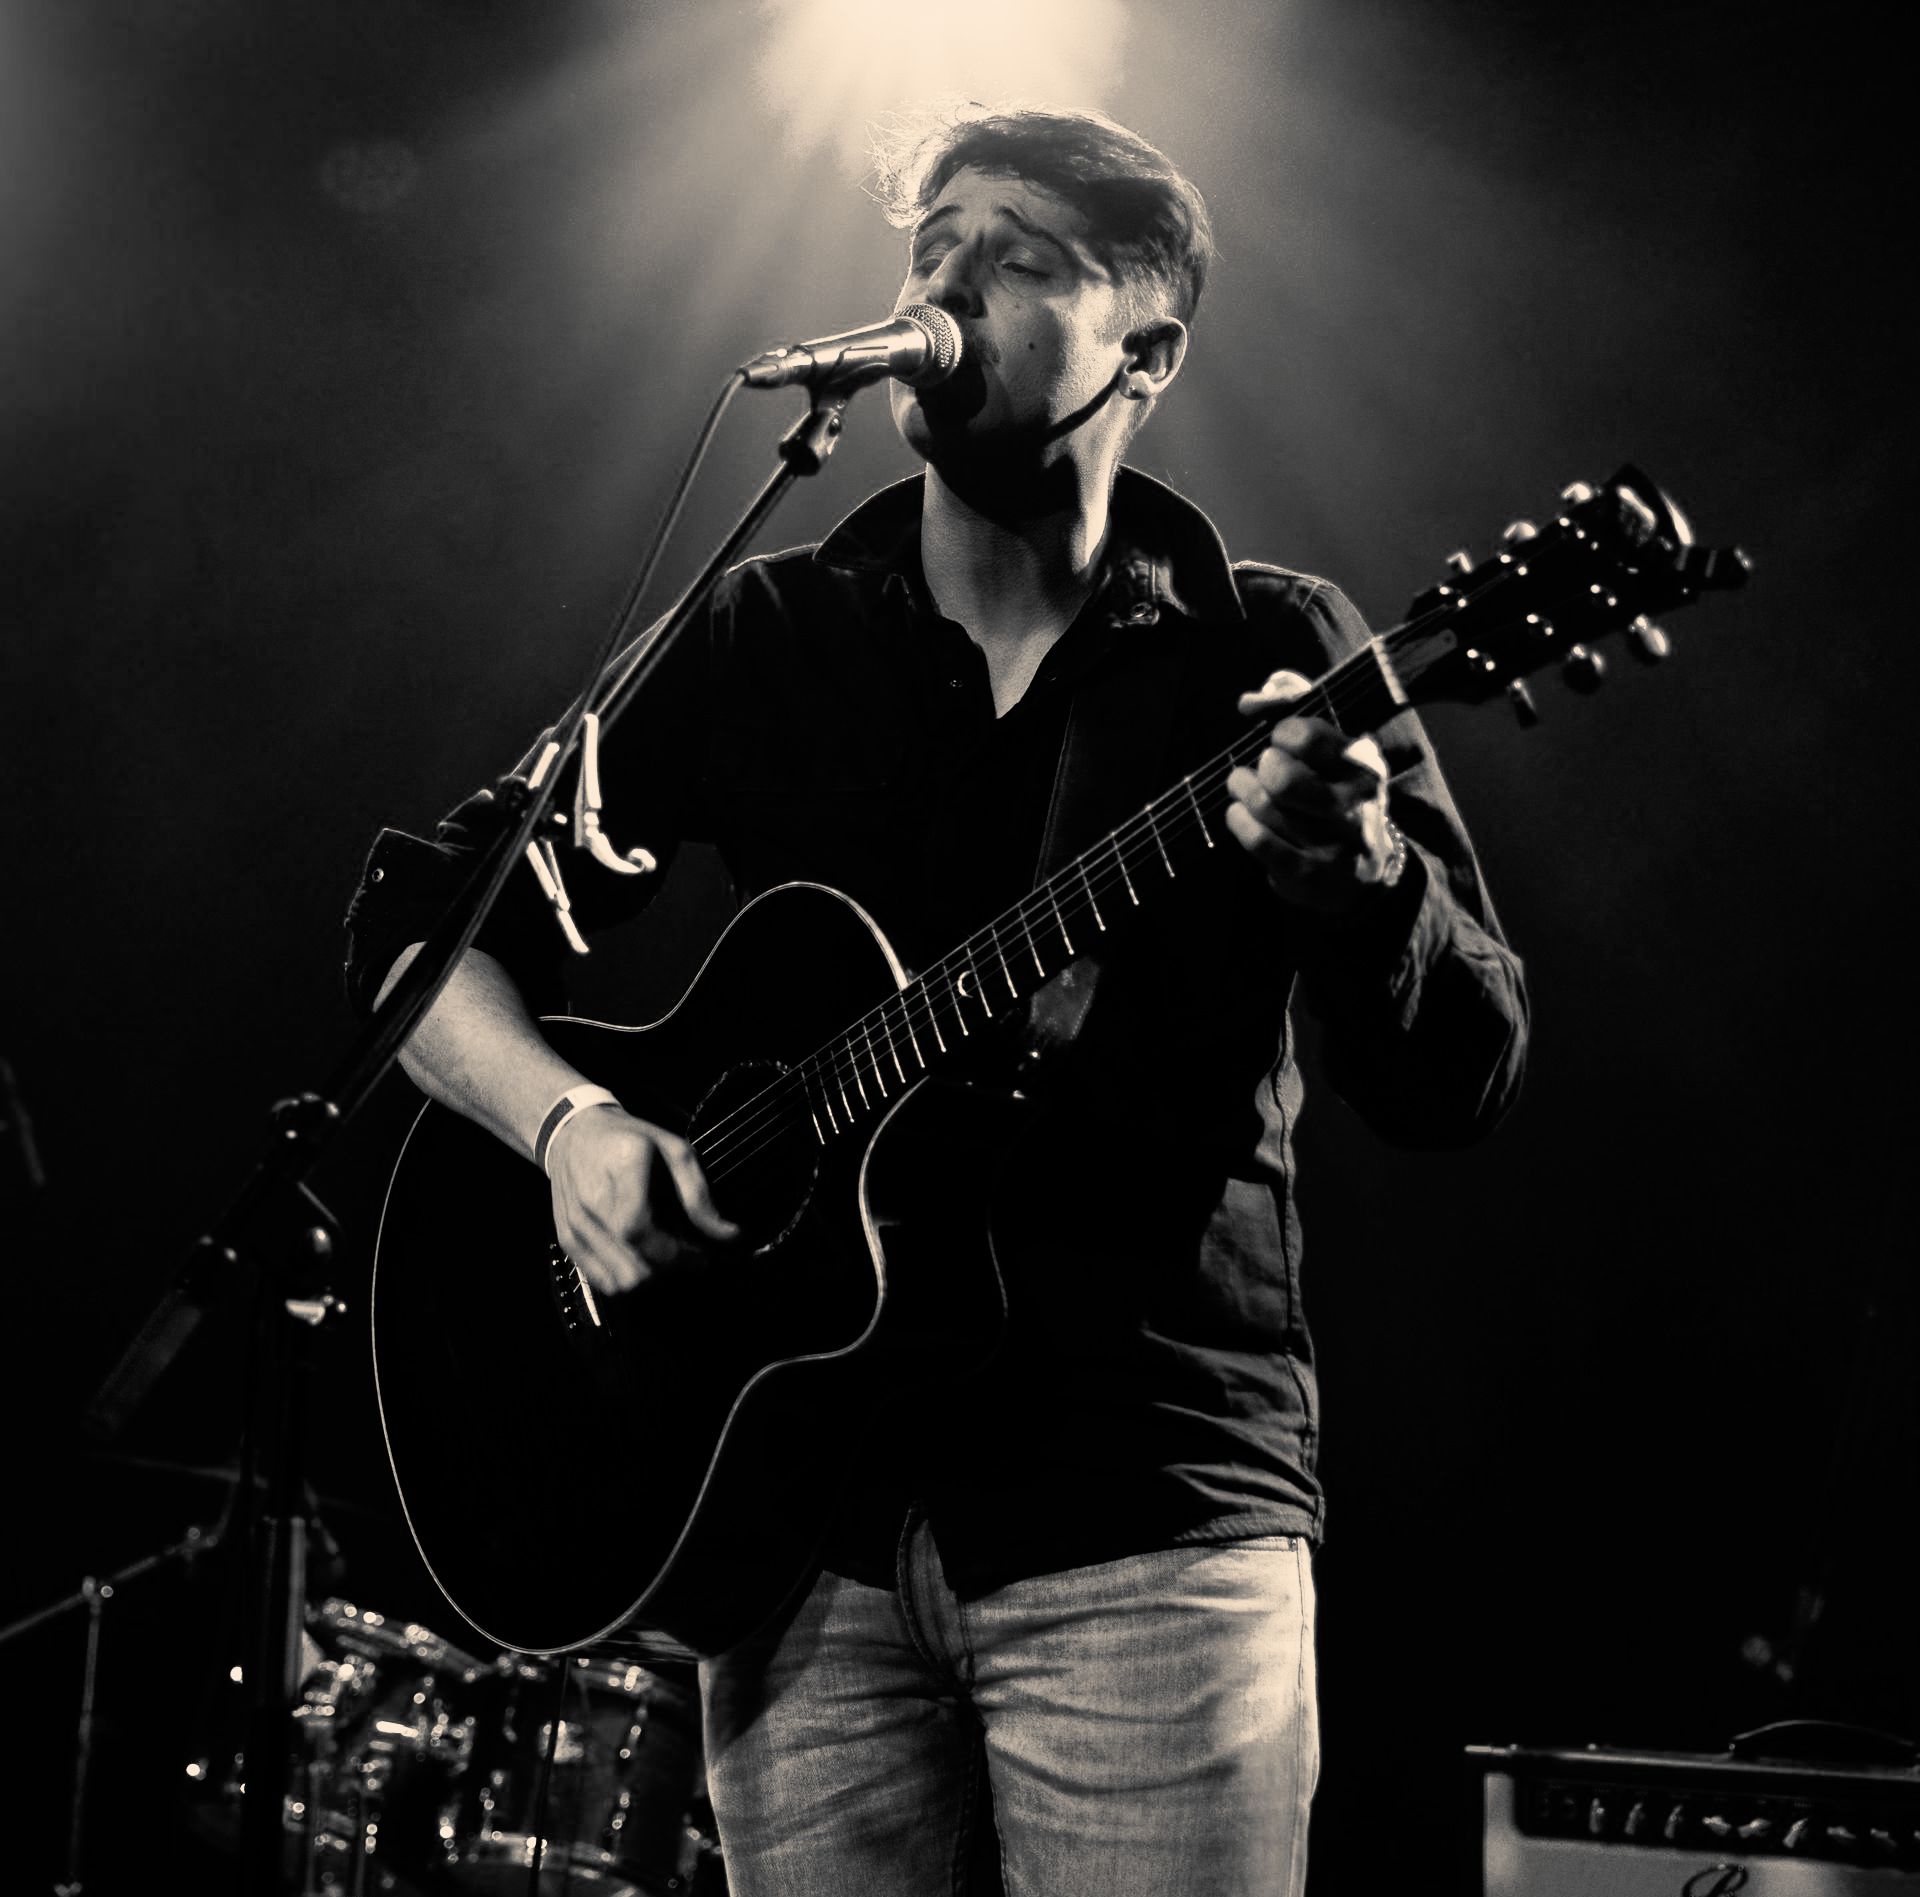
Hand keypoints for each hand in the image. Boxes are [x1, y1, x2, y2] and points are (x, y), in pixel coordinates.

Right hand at [545, 1104, 738, 1293]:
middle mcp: (593, 1200)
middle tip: (688, 1254)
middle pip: (632, 1264)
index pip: (640, 1230)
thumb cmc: (629, 1139)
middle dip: (670, 1269)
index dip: (675, 1254)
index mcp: (622, 1168)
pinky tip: (640, 1257)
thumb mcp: (675, 1151)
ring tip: (664, 1254)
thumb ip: (700, 1195)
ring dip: (650, 1276)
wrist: (574, 1133)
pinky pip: (602, 1281)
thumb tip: (729, 1235)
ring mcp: (575, 1223)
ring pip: (619, 1281)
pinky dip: (627, 1277)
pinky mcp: (566, 1238)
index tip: (701, 1256)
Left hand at [1225, 670, 1398, 916]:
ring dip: (1241, 791)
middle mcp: (1355, 804)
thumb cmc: (1331, 791)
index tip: (1279, 741)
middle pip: (1282, 778)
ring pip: (1264, 807)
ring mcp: (1334, 843)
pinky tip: (1239, 813)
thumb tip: (1250, 701)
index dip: (1281, 735)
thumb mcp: (1327, 745)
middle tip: (1258, 769)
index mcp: (1363, 765)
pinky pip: (1258, 841)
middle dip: (1259, 769)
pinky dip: (1238, 821)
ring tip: (1241, 786)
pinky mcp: (1310, 874)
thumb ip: (1291, 703)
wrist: (1361, 871)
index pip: (1307, 737)